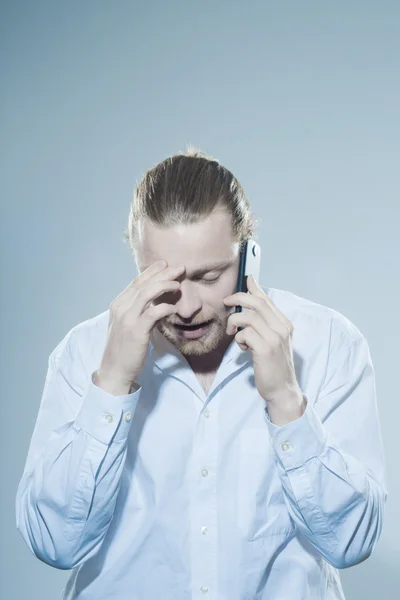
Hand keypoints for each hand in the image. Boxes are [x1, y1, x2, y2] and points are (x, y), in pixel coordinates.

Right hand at [98, 261, 183, 386]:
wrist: (114, 370)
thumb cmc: (124, 349)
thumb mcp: (129, 325)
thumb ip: (140, 311)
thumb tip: (158, 302)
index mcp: (118, 304)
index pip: (136, 282)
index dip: (151, 272)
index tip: (165, 264)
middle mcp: (120, 308)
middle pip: (143, 284)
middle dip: (162, 273)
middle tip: (179, 268)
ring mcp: (127, 319)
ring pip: (147, 294)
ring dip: (164, 285)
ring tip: (178, 283)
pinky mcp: (135, 331)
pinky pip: (153, 313)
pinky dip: (165, 308)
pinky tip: (175, 309)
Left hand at [223, 275, 301, 404]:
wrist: (282, 390)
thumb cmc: (274, 366)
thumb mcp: (273, 342)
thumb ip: (264, 325)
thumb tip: (249, 309)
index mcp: (284, 324)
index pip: (267, 300)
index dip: (255, 288)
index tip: (247, 279)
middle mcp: (282, 328)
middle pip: (257, 303)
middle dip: (238, 298)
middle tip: (226, 302)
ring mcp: (275, 338)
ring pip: (248, 316)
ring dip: (235, 322)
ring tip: (234, 333)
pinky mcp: (265, 348)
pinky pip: (245, 333)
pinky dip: (239, 338)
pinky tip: (243, 348)